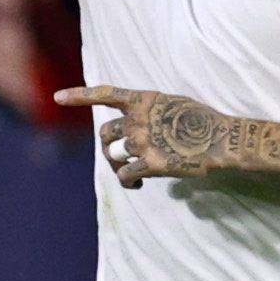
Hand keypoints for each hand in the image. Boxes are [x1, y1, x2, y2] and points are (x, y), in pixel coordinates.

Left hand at [56, 84, 228, 186]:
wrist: (222, 140)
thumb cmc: (203, 122)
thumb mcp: (174, 103)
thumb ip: (150, 110)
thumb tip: (135, 122)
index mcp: (144, 99)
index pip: (105, 94)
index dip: (79, 95)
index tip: (58, 97)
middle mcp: (139, 118)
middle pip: (105, 134)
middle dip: (107, 148)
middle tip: (117, 159)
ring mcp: (143, 141)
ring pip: (114, 157)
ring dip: (119, 167)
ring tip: (132, 176)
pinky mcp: (150, 164)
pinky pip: (125, 175)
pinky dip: (128, 182)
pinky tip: (137, 186)